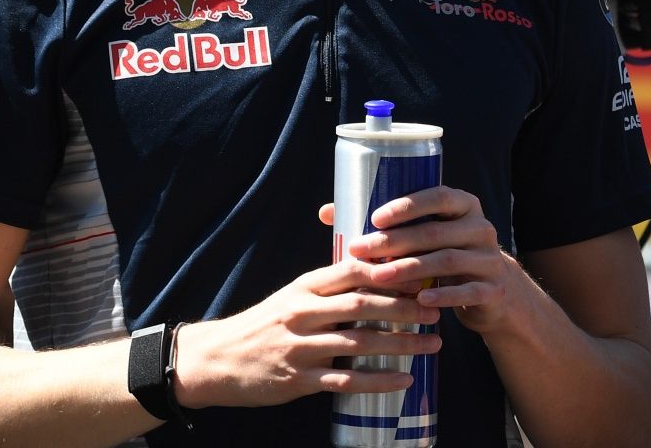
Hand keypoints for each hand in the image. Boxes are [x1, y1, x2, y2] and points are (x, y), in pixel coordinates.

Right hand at [170, 254, 440, 409]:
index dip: (390, 271)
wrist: (214, 361)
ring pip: (359, 342)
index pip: (353, 271)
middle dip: (404, 306)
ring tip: (433, 344)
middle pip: (362, 305)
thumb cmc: (263, 325)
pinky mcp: (298, 379)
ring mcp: (300, 347)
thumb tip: (377, 269)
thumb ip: (330, 286)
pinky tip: (404, 380)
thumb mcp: (292, 296)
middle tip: (435, 309)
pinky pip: (346, 379)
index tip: (422, 273)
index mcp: (304, 288)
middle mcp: (302, 313)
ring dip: (401, 343)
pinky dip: (378, 380)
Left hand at [317, 186, 539, 336]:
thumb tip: (327, 212)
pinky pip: (467, 291)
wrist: (492, 292)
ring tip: (378, 277)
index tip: (374, 218)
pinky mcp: (493, 289)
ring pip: (447, 261)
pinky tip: (420, 302)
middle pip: (435, 232)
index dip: (407, 206)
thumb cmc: (443, 256)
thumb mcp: (423, 236)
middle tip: (360, 251)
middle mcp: (481, 227)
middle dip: (395, 242)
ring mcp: (490, 259)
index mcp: (464, 205)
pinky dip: (443, 297)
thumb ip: (383, 224)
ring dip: (410, 269)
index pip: (438, 196)